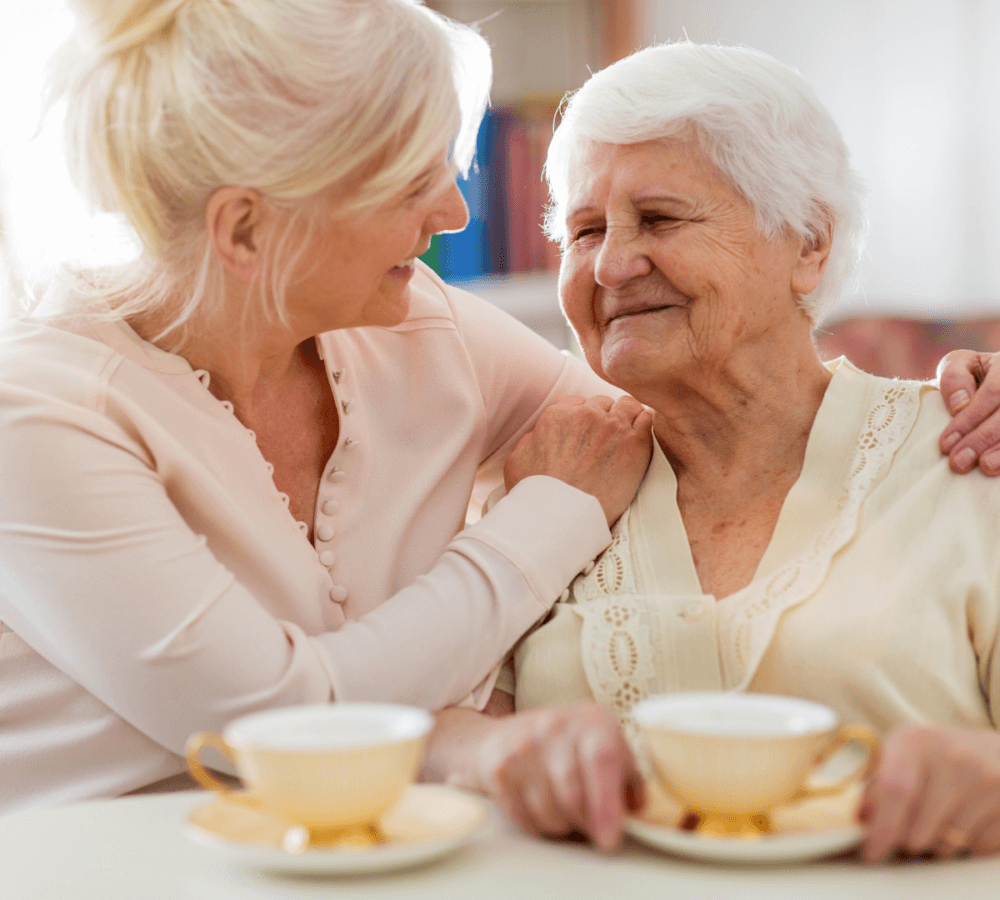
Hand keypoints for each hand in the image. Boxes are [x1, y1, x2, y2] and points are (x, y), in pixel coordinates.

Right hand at [446, 703, 645, 849]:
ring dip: (561, 825)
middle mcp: (556, 725)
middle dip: (586, 823)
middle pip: (574, 795)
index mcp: (592, 720)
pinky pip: (525, 817)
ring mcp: (523, 745)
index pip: (602, 760)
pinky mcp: (498, 768)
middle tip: (590, 826)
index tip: (609, 838)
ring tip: (564, 810)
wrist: (500, 738)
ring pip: (550, 811)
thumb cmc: (565, 749)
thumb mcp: (604, 748)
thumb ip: (628, 777)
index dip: (607, 803)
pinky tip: (539, 807)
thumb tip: (636, 810)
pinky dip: (537, 825)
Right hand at [504, 395, 653, 526]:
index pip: (576, 402)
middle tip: (603, 438)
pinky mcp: (636, 443)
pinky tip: (642, 433)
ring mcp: (614, 427)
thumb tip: (537, 435)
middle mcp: (587, 415)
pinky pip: (647, 418)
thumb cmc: (538, 495)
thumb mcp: (517, 461)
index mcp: (558, 415)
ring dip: (626, 415)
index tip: (584, 432)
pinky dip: (645, 423)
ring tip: (625, 432)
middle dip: (602, 417)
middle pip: (602, 403)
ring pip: (627, 405)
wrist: (565, 517)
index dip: (581, 417)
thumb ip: (529, 440)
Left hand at [859, 723, 999, 860]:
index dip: (881, 827)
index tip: (872, 851)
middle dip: (906, 841)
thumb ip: (878, 782)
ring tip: (938, 820)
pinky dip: (967, 844)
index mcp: (916, 740)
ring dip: (936, 844)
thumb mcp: (904, 754)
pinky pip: (977, 847)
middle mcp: (952, 757)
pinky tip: (965, 821)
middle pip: (919, 827)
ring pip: (947, 843)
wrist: (996, 752)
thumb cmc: (938, 756)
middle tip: (906, 834)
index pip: (895, 789)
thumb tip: (861, 817)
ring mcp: (986, 781)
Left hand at [937, 350, 999, 474]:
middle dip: (983, 439)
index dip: (970, 418)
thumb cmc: (977, 375)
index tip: (946, 443)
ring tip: (984, 467)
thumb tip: (959, 405)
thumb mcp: (962, 364)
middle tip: (958, 462)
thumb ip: (955, 377)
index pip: (994, 392)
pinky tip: (998, 468)